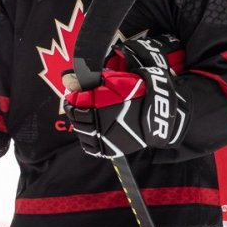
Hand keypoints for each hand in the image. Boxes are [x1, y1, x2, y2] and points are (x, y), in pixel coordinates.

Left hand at [63, 36, 186, 158]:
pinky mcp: (112, 149)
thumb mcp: (114, 79)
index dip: (70, 102)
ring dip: (80, 126)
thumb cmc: (137, 92)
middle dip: (75, 112)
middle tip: (76, 106)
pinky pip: (92, 148)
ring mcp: (106, 139)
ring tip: (84, 118)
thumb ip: (91, 78)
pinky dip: (87, 141)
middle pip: (77, 121)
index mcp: (99, 109)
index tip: (72, 97)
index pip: (74, 108)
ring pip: (83, 135)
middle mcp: (100, 126)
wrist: (159, 112)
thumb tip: (67, 77)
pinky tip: (90, 132)